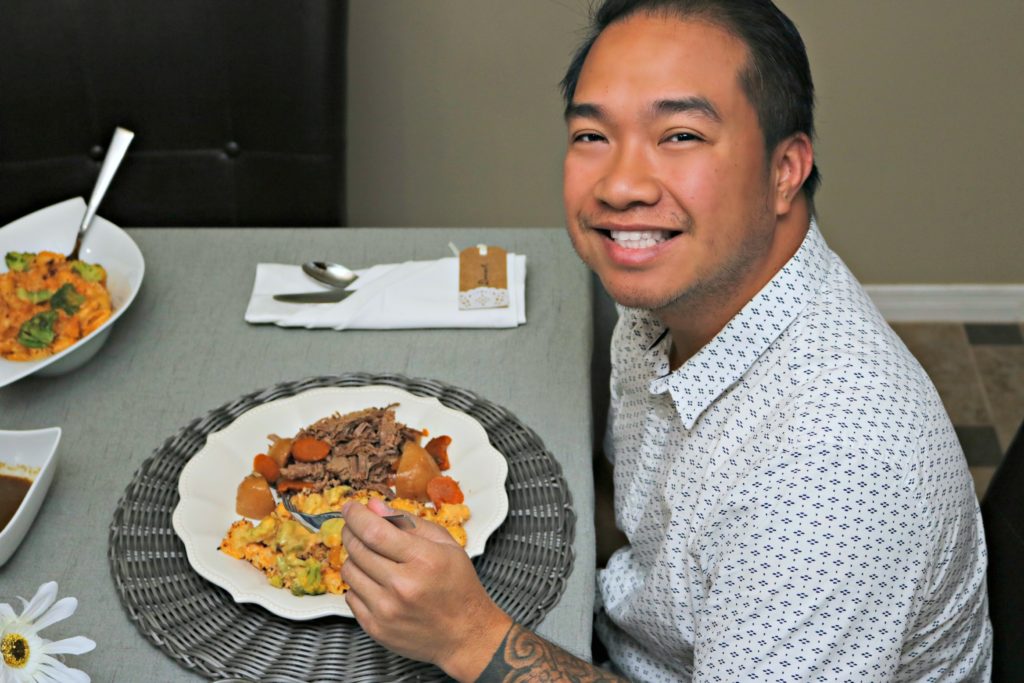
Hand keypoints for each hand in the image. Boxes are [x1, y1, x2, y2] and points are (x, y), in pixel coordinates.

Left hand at [341, 498, 512, 680]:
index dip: (356, 515)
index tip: (350, 507)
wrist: (465, 634)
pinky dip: (358, 584)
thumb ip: (408, 522)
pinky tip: (376, 582)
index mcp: (423, 560)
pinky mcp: (376, 628)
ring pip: (348, 571)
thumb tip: (373, 506)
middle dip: (352, 531)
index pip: (374, 531)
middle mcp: (402, 586)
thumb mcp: (445, 544)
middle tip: (357, 526)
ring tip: (372, 557)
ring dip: (354, 558)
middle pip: (357, 549)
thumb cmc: (458, 586)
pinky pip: (350, 596)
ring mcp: (387, 610)